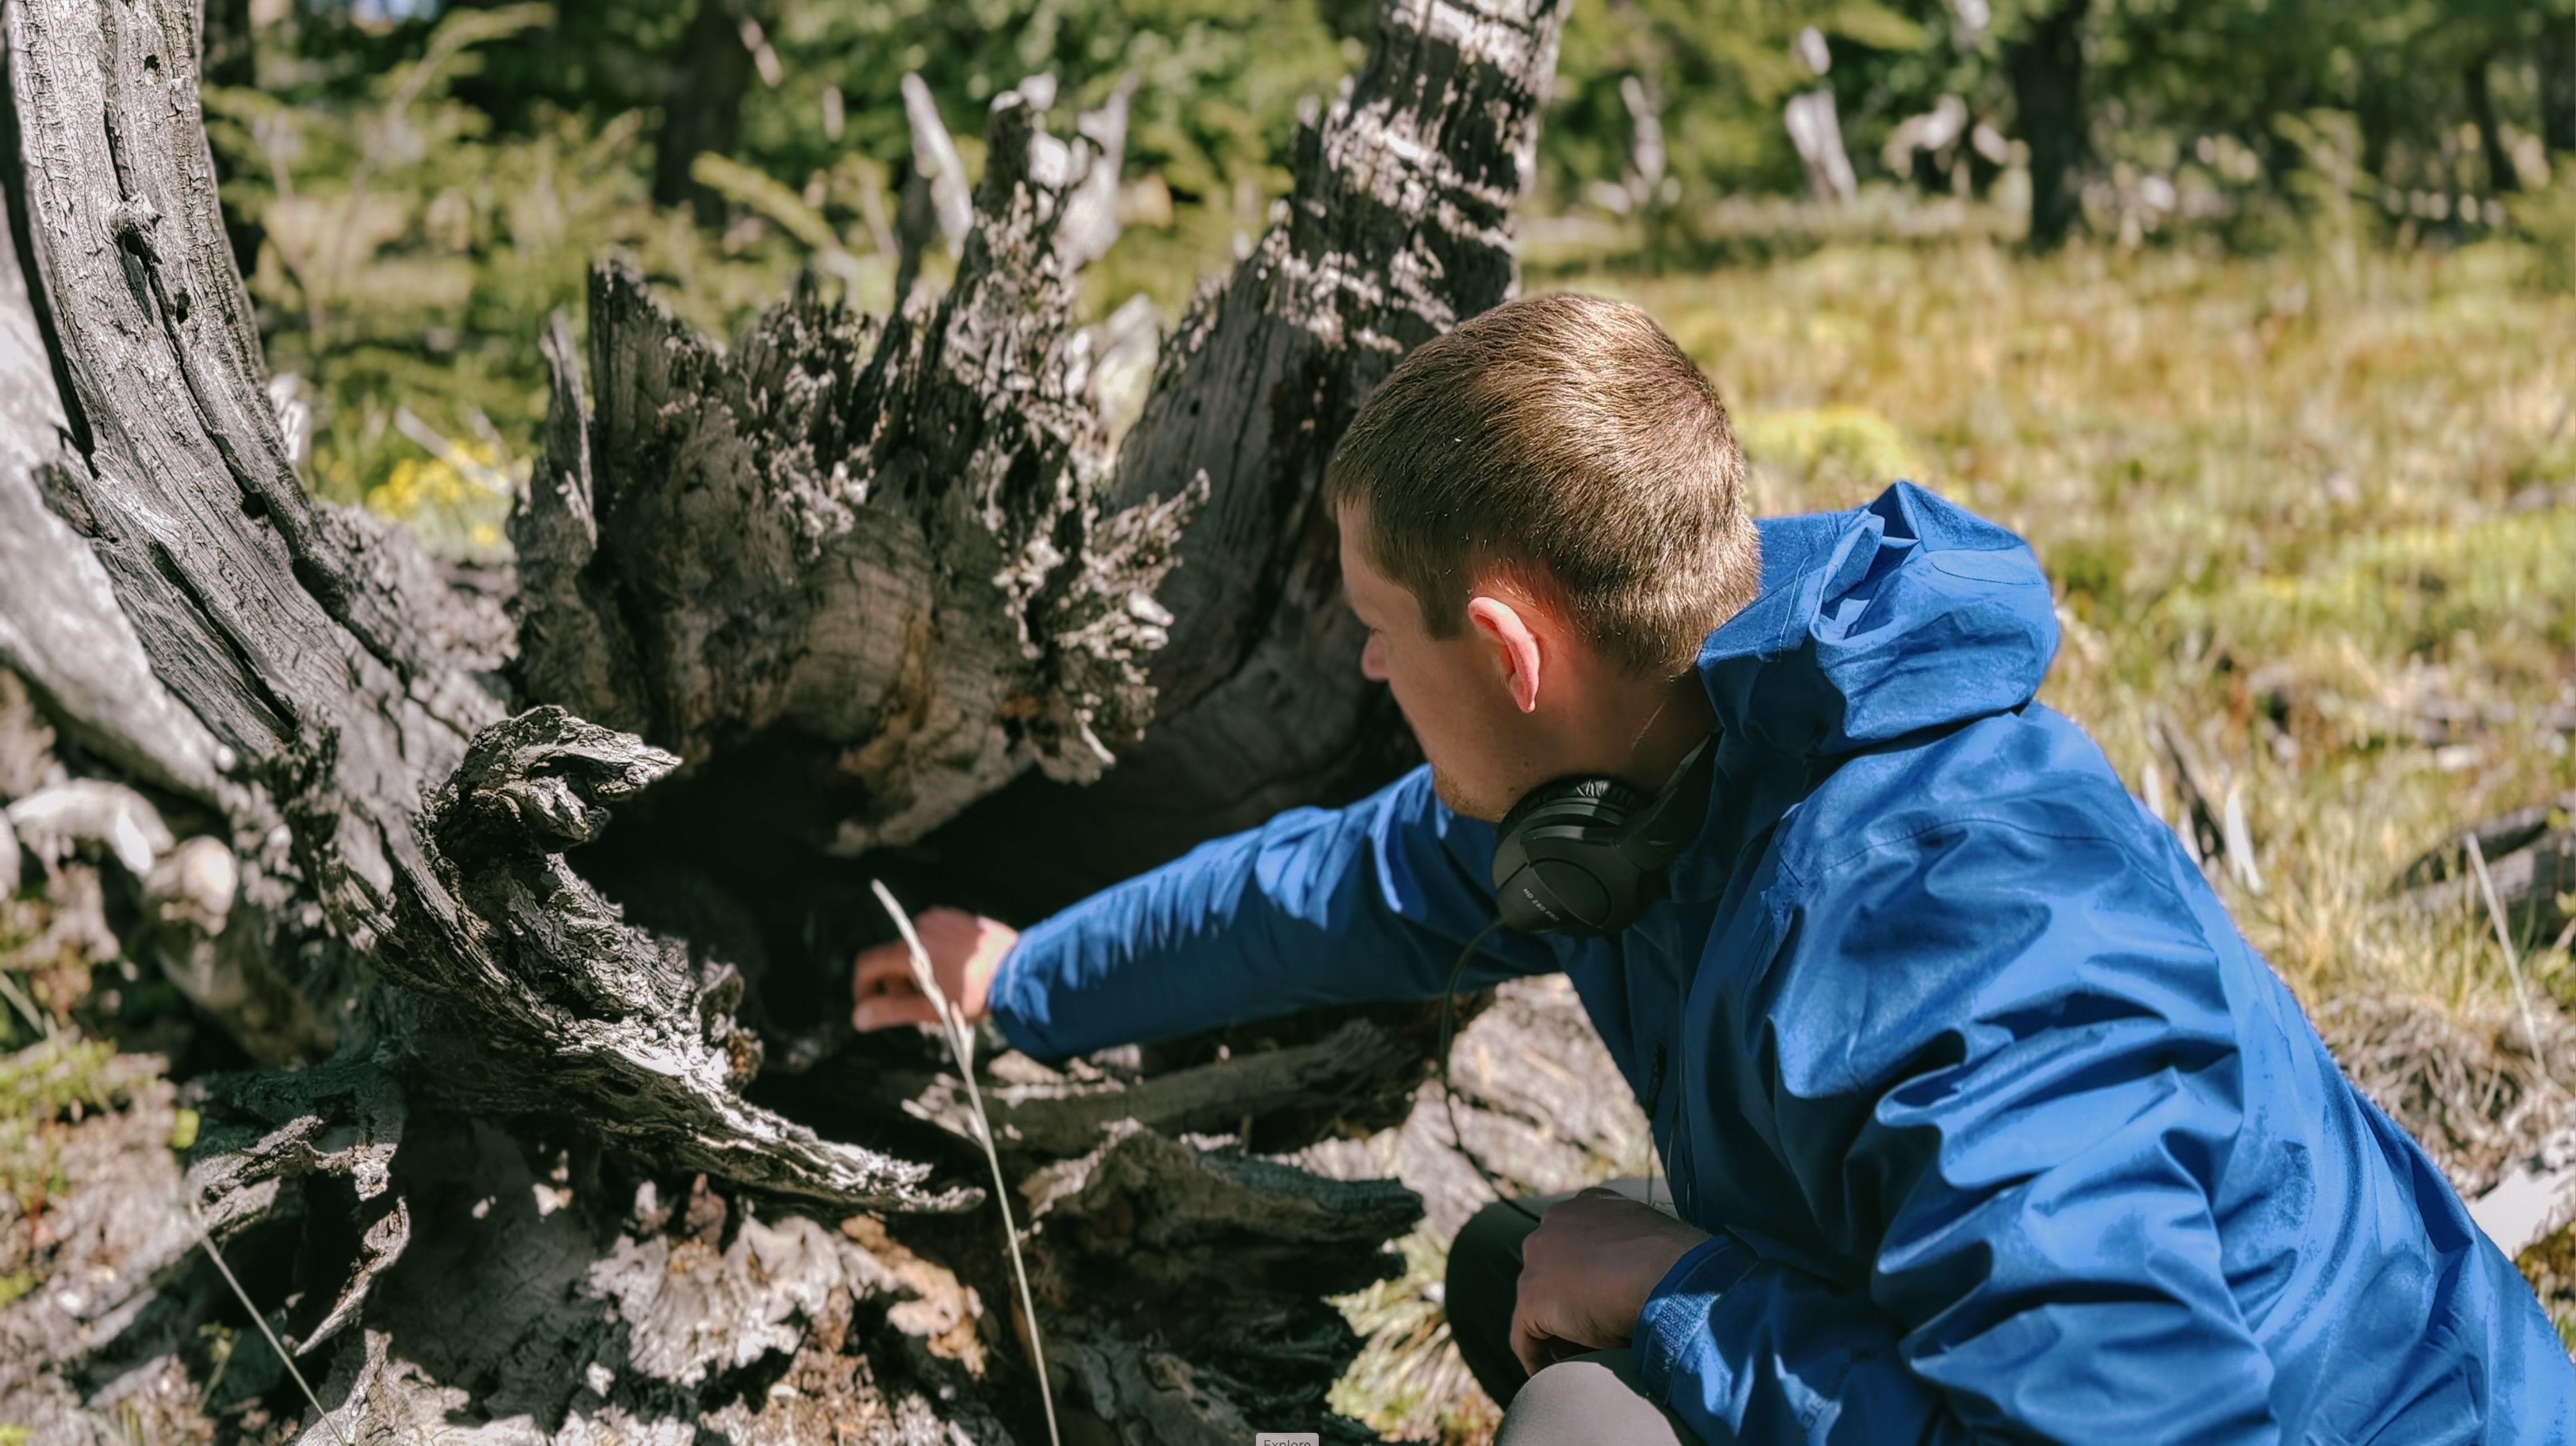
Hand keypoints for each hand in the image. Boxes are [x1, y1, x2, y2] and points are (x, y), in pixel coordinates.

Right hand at [851, 908, 1015, 1032]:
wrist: (1020, 970)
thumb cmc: (975, 994)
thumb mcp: (931, 1008)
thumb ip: (891, 1011)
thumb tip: (858, 1018)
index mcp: (909, 949)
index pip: (867, 963)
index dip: (863, 988)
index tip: (872, 1007)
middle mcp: (920, 926)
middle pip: (892, 956)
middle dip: (897, 983)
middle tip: (919, 1006)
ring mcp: (941, 917)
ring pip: (914, 946)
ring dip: (917, 969)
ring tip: (942, 990)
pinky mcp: (958, 915)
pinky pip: (934, 935)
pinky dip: (934, 953)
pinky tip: (955, 971)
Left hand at [1510, 1187, 1712, 1374]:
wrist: (1671, 1273)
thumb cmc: (1678, 1265)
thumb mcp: (1654, 1246)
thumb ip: (1632, 1256)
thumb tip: (1638, 1285)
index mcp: (1591, 1205)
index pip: (1574, 1243)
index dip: (1582, 1278)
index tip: (1599, 1305)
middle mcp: (1557, 1221)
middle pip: (1550, 1270)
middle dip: (1565, 1302)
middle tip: (1589, 1337)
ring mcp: (1540, 1256)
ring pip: (1538, 1302)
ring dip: (1556, 1331)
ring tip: (1577, 1360)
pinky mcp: (1533, 1294)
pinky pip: (1525, 1335)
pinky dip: (1537, 1358)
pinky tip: (1552, 1377)